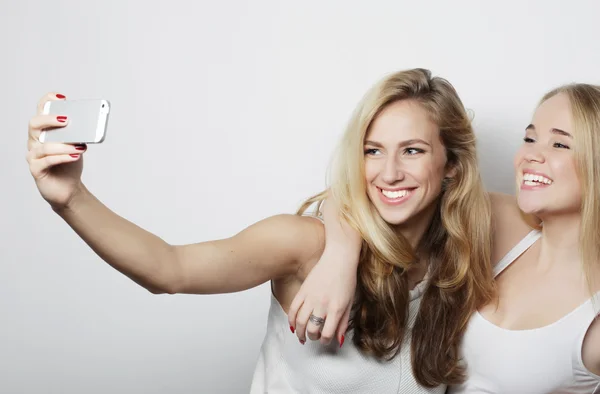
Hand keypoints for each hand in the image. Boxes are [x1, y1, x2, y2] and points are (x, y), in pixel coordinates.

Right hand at [26, 93, 86, 209]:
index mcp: (44, 131)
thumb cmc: (70, 163)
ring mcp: (34, 155)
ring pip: (43, 145)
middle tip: (67, 121)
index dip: (48, 101)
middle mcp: (35, 141)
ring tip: (80, 146)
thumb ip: (78, 134)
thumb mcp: (76, 145)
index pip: (41, 111)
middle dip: (50, 120)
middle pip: (34, 124)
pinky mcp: (36, 169)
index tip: (62, 97)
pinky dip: (62, 157)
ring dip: (63, 144)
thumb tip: (88, 124)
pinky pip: (47, 161)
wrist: (69, 187)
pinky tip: (75, 155)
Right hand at [287, 247, 357, 346]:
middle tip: (314, 336)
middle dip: (312, 337)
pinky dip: (291, 320)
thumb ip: (343, 323)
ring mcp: (311, 297)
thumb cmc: (347, 279)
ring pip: (299, 321)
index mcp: (336, 309)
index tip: (325, 339)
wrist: (339, 258)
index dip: (325, 341)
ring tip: (302, 335)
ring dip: (299, 332)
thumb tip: (338, 341)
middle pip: (312, 329)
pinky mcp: (302, 290)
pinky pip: (293, 309)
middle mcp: (322, 304)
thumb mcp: (349, 303)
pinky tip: (293, 325)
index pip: (327, 334)